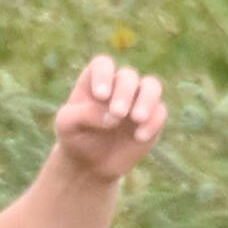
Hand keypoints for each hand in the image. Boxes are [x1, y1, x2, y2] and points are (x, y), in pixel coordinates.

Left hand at [52, 55, 165, 183]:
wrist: (89, 163)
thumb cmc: (75, 137)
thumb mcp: (67, 126)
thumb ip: (83, 114)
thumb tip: (112, 115)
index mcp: (95, 80)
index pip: (102, 64)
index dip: (104, 75)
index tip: (101, 96)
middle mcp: (119, 84)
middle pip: (128, 76)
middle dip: (124, 93)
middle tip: (117, 113)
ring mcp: (138, 98)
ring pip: (152, 86)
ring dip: (147, 99)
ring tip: (137, 118)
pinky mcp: (152, 116)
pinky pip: (160, 111)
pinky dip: (153, 122)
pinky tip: (139, 137)